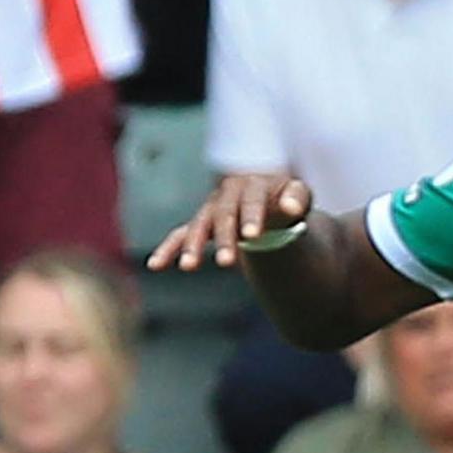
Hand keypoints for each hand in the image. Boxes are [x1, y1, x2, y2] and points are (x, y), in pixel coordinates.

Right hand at [151, 173, 313, 271]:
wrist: (270, 200)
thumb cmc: (287, 200)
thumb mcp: (298, 195)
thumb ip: (298, 198)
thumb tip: (292, 207)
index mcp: (251, 184)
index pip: (250, 200)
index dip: (250, 217)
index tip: (252, 236)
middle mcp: (226, 195)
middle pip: (222, 215)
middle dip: (223, 238)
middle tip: (227, 262)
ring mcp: (211, 209)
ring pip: (199, 226)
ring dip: (193, 246)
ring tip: (190, 267)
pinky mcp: (200, 224)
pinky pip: (180, 235)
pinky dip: (168, 249)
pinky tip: (155, 266)